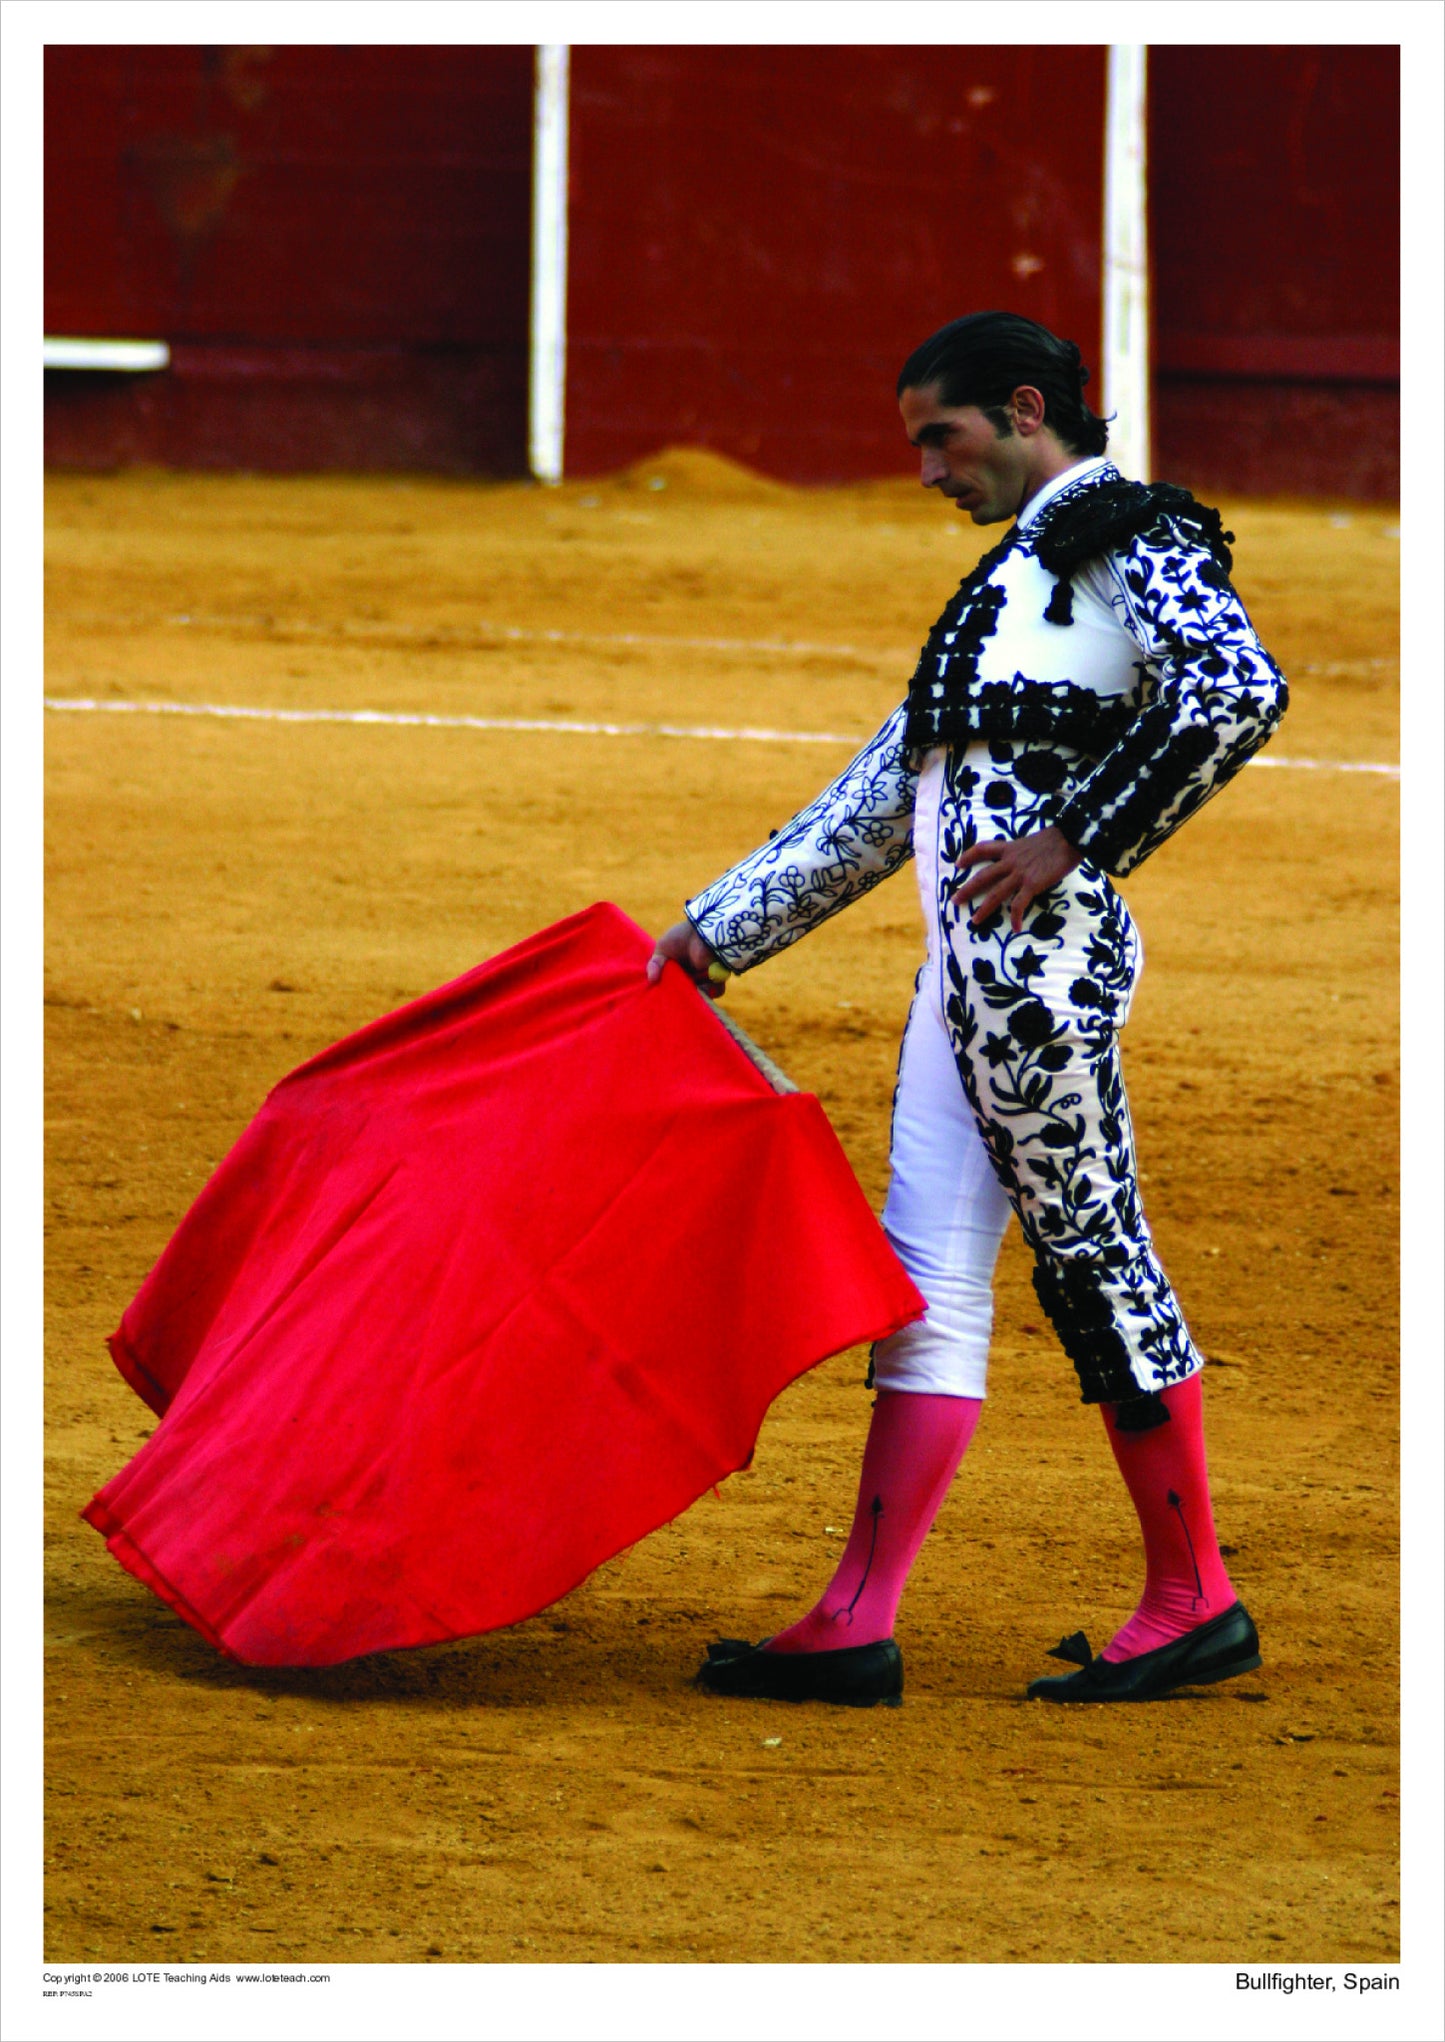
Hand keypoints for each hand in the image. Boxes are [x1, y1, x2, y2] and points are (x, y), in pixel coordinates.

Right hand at [646, 919, 727, 997]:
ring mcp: (704, 977)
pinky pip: (715, 990)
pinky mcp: (716, 977)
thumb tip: (651, 980)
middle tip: (674, 1000)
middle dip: (681, 997)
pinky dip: (710, 991)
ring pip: (700, 994)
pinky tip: (702, 987)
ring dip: (694, 995)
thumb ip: (655, 964)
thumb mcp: (662, 949)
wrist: (700, 931)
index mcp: (678, 969)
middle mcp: (691, 975)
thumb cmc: (680, 937)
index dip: (668, 991)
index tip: (661, 996)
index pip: (672, 985)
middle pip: (686, 992)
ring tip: (687, 993)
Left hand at [955, 825, 1082, 932]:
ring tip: (974, 921)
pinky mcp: (1032, 884)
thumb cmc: (1056, 838)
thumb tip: (1024, 860)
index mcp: (1010, 848)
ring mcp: (1020, 874)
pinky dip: (1016, 917)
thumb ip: (1023, 852)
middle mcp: (1010, 862)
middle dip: (967, 889)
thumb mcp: (1032, 841)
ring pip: (995, 894)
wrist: (1070, 838)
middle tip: (954, 900)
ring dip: (984, 909)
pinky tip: (1015, 928)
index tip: (958, 864)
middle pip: (983, 876)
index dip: (968, 856)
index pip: (983, 849)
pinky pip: (1020, 904)